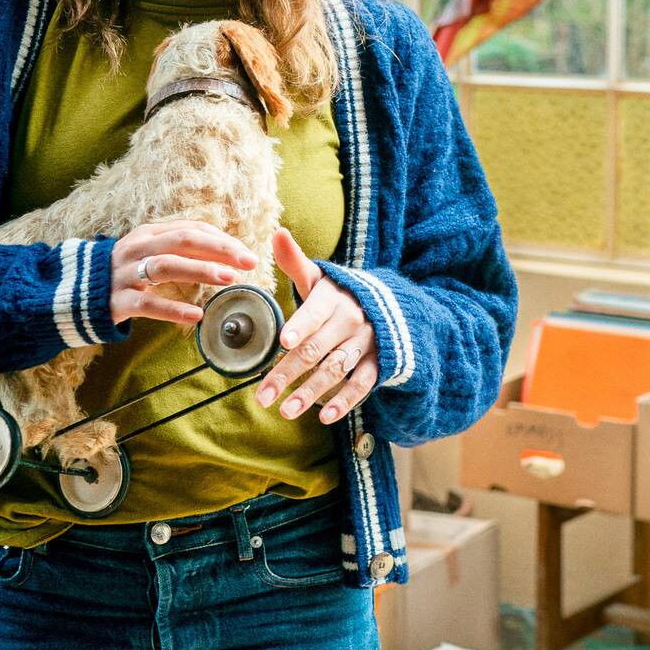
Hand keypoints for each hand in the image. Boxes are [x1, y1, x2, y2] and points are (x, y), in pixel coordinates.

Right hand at [110, 220, 257, 324]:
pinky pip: (148, 304)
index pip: (190, 229)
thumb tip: (220, 250)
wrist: (75, 294)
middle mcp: (137, 248)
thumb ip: (176, 249)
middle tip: (248, 261)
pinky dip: (173, 310)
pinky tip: (196, 316)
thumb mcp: (146, 253)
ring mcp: (125, 273)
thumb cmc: (122, 274)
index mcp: (148, 234)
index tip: (246, 252)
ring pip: (167, 266)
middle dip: (219, 249)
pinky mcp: (118, 300)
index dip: (221, 239)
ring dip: (200, 270)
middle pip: (183, 241)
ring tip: (228, 279)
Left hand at [255, 228, 377, 425]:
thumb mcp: (319, 277)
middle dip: (288, 373)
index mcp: (333, 298)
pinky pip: (362, 384)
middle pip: (316, 349)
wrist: (387, 307)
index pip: (315, 313)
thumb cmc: (338, 294)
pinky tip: (325, 417)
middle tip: (262, 396)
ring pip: (336, 369)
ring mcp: (365, 343)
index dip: (300, 326)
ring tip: (286, 411)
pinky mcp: (377, 362)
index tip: (283, 341)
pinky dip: (345, 401)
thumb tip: (277, 232)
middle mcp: (350, 320)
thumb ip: (295, 260)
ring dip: (311, 392)